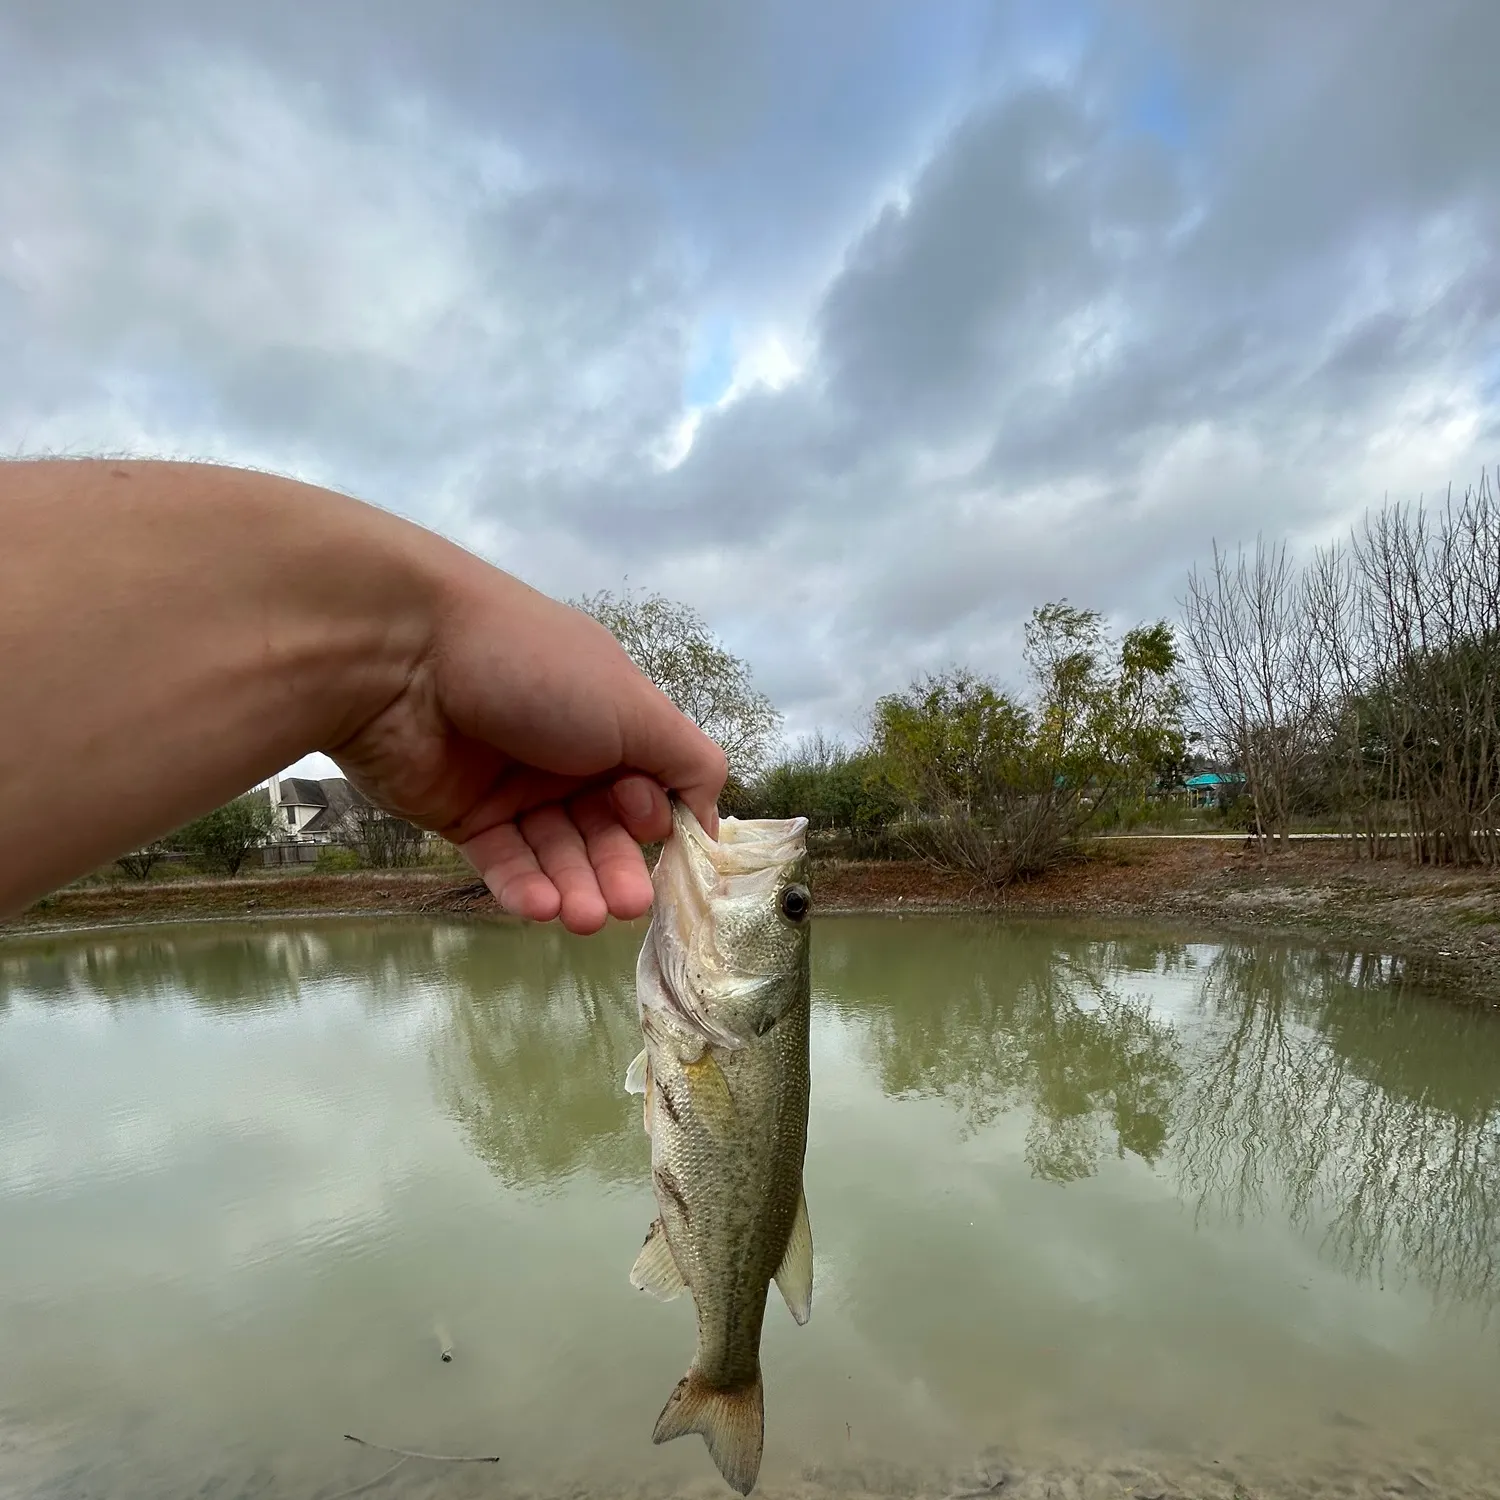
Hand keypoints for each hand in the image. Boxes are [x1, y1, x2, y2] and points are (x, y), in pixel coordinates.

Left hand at [329, 554, 727, 934]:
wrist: (402, 656)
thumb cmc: (534, 668)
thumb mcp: (634, 705)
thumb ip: (687, 762)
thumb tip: (711, 817)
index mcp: (611, 716)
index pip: (651, 785)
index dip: (657, 817)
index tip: (652, 831)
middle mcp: (567, 750)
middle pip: (605, 829)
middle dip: (619, 869)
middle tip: (629, 908)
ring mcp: (513, 784)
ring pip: (557, 853)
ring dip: (577, 888)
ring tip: (586, 918)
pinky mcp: (461, 814)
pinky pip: (504, 861)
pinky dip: (525, 887)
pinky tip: (541, 907)